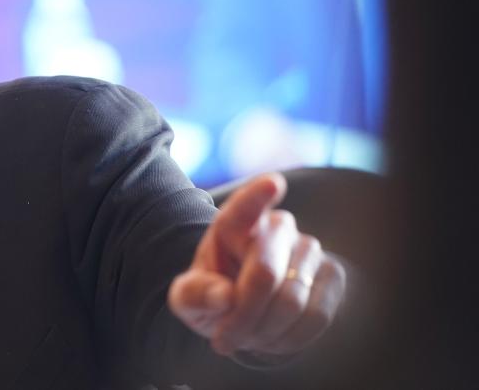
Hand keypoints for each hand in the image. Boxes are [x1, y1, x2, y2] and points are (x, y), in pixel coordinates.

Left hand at [168, 173, 345, 357]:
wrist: (249, 312)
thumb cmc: (214, 296)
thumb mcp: (188, 298)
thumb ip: (195, 295)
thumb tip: (224, 296)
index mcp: (233, 223)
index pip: (245, 206)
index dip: (258, 195)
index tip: (272, 184)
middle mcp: (276, 226)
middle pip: (263, 274)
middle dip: (242, 315)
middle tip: (223, 339)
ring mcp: (308, 247)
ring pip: (291, 300)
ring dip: (265, 331)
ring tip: (246, 338)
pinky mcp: (333, 273)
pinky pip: (317, 315)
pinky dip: (290, 338)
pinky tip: (272, 338)